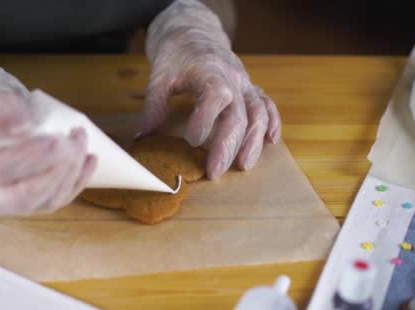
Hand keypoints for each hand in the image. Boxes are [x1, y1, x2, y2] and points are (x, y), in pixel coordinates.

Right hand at [0, 68, 95, 214]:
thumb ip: (1, 108)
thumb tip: (23, 128)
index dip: (30, 156)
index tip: (56, 139)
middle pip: (21, 196)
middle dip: (55, 172)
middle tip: (74, 144)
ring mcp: (2, 205)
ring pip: (41, 202)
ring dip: (70, 174)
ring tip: (81, 142)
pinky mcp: (24, 206)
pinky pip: (54, 202)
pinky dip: (76, 182)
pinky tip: (89, 161)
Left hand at [141, 0, 280, 178]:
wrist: (194, 32)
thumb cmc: (176, 56)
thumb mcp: (159, 76)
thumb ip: (154, 106)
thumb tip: (142, 137)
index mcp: (208, 71)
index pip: (215, 94)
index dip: (206, 119)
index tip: (191, 141)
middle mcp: (232, 77)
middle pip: (238, 113)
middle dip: (228, 145)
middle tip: (214, 172)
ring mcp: (244, 83)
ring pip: (258, 112)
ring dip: (253, 141)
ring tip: (244, 166)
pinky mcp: (249, 88)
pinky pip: (266, 105)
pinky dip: (272, 123)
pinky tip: (271, 142)